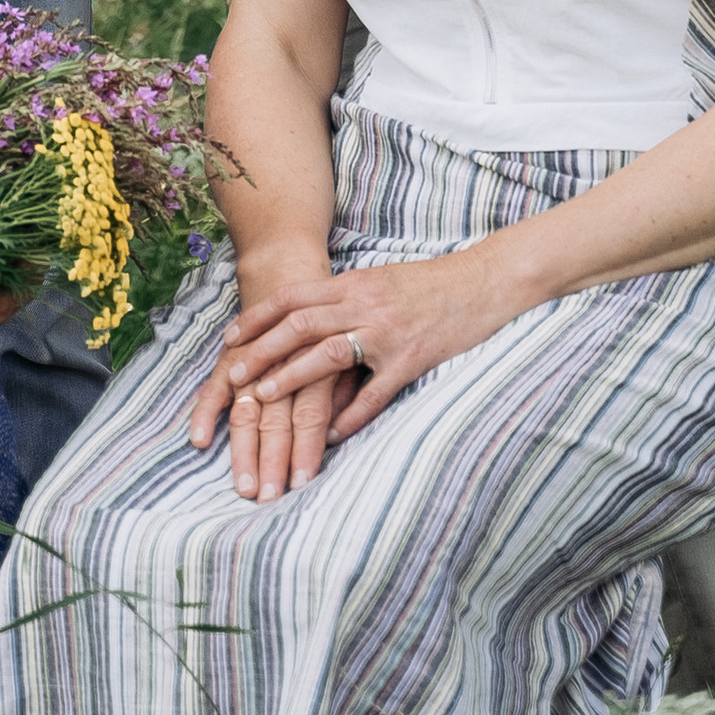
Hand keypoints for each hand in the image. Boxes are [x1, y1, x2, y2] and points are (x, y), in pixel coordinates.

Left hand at [188, 245, 531, 488]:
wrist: (484, 282)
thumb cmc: (429, 283)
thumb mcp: (380, 279)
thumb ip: (344, 296)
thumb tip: (304, 314)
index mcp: (354, 282)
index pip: (293, 296)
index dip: (257, 317)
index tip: (230, 337)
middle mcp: (365, 304)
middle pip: (301, 325)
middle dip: (262, 350)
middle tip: (234, 374)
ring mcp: (389, 332)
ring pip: (329, 354)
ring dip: (292, 378)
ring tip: (264, 399)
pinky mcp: (413, 359)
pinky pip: (375, 392)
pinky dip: (351, 415)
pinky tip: (332, 435)